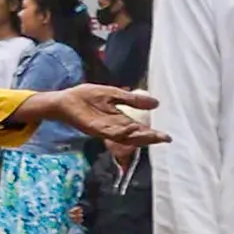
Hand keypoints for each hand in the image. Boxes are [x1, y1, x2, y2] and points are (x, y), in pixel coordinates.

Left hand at [38, 81, 157, 150]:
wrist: (65, 99)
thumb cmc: (87, 97)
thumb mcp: (114, 94)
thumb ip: (132, 100)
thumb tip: (156, 103)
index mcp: (120, 120)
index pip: (139, 129)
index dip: (152, 134)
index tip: (168, 136)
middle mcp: (114, 128)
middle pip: (134, 136)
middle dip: (149, 138)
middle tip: (164, 139)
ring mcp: (104, 129)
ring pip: (124, 137)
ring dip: (138, 137)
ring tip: (153, 136)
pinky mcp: (93, 128)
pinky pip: (109, 131)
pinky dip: (120, 131)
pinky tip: (131, 128)